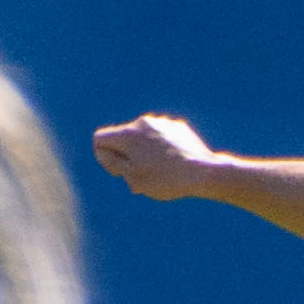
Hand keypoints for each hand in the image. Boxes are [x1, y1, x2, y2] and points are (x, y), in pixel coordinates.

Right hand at [89, 113, 225, 202]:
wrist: (203, 173)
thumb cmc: (165, 180)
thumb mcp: (132, 177)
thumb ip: (112, 162)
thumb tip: (102, 150)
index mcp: (128, 134)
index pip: (100, 138)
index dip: (104, 157)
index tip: (119, 171)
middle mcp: (142, 123)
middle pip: (122, 138)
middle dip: (126, 156)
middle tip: (142, 176)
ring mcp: (162, 123)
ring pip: (142, 138)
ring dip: (144, 152)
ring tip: (160, 171)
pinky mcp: (177, 127)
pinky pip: (160, 137)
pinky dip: (161, 149)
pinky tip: (173, 163)